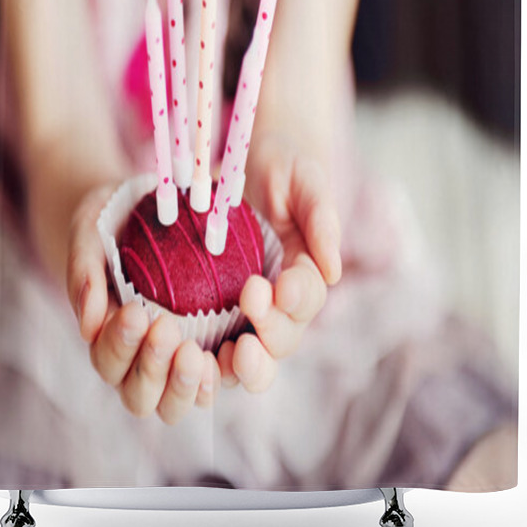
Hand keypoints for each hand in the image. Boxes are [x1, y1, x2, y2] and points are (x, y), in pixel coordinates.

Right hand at [66, 184, 221, 423]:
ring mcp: (174, 365)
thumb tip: (87, 326)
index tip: (135, 312)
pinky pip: (213, 383)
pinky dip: (218, 378)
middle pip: (138, 396)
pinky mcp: (211, 352)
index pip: (107, 360)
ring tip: (195, 354)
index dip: (118, 345)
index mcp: (107, 338)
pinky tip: (232, 354)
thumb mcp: (90, 231)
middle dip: (150, 368)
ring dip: (183, 386)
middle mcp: (138, 363)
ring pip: (173, 404)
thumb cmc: (112, 223)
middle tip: (166, 328)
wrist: (146, 210)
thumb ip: (84, 273)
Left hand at [216, 131, 341, 393]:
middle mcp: (282, 301)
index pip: (308, 298)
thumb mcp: (304, 180)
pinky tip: (193, 357)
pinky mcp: (215, 312)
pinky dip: (209, 361)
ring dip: (243, 363)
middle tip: (251, 309)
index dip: (297, 299)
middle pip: (285, 337)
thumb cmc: (281, 167)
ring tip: (227, 356)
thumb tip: (333, 271)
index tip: (279, 286)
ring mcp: (248, 312)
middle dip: (271, 334)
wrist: (244, 163)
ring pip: (254, 355)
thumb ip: (321, 218)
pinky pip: (216, 348)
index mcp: (307, 272)